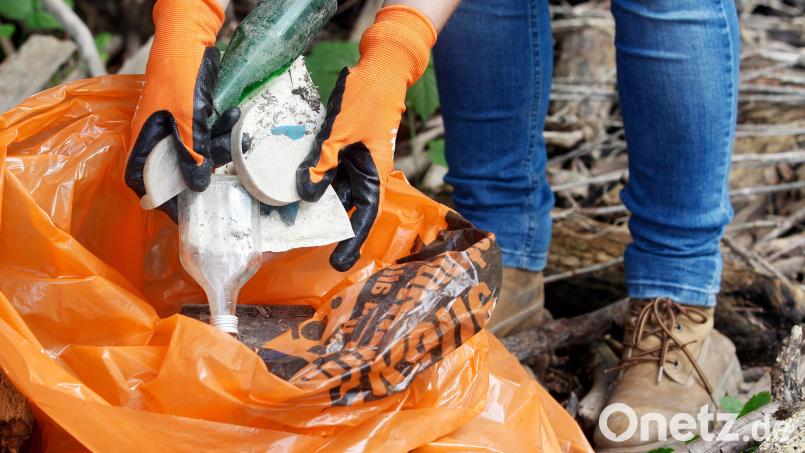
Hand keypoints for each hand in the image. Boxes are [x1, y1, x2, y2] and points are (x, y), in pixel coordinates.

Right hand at [125, 0, 240, 219]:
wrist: (189, 40)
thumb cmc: (179, 78)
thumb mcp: (187, 120)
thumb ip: (192, 155)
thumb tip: (196, 187)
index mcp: (143, 141)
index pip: (143, 182)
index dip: (161, 200)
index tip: (183, 214)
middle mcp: (156, 138)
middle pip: (176, 170)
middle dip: (201, 170)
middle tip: (221, 172)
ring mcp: (173, 128)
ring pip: (196, 153)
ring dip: (218, 147)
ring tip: (235, 136)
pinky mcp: (191, 119)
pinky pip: (206, 136)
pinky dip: (221, 131)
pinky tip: (233, 116)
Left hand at [296, 6, 436, 270]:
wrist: (377, 70)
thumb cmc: (368, 100)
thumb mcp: (341, 132)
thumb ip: (322, 162)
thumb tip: (304, 193)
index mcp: (374, 175)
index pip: (365, 217)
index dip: (352, 242)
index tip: (337, 263)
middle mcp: (363, 172)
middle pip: (344, 207)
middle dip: (323, 223)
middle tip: (297, 239)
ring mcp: (351, 160)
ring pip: (330, 188)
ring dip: (311, 199)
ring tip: (284, 214)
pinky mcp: (339, 147)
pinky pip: (323, 168)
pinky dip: (309, 176)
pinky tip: (286, 183)